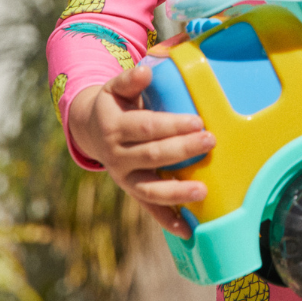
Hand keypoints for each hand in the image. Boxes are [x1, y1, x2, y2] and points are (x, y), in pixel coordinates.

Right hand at [68, 65, 214, 238]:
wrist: (91, 130)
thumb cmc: (115, 103)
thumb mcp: (116, 87)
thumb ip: (131, 78)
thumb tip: (146, 70)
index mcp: (115, 126)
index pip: (146, 127)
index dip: (172, 125)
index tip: (198, 121)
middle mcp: (117, 155)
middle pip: (153, 155)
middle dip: (183, 150)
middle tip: (211, 141)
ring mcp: (124, 177)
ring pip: (151, 188)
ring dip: (177, 192)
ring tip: (203, 191)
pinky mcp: (132, 191)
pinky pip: (149, 208)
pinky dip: (167, 220)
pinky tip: (187, 230)